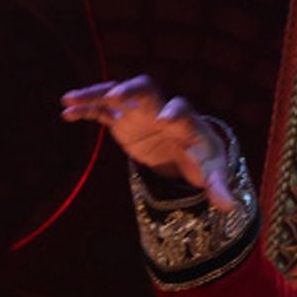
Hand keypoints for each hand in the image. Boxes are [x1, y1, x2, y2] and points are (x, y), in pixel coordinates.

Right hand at [60, 76, 235, 210]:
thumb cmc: (203, 158)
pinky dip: (86, 109)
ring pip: (117, 94)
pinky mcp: (122, 119)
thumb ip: (219, 188)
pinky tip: (66, 113)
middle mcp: (160, 109)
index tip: (164, 121)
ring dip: (95, 94)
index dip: (174, 113)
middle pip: (147, 89)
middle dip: (131, 90)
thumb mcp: (212, 173)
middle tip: (114, 95)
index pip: (182, 110)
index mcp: (186, 121)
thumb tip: (230, 208)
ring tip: (69, 98)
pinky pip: (102, 110)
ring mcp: (139, 112)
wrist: (188, 149)